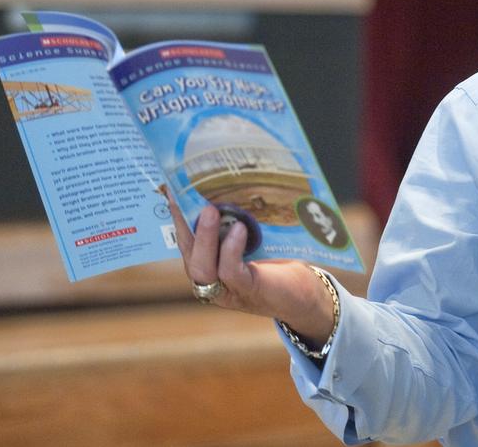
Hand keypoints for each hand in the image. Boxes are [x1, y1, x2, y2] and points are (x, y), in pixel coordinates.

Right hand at [165, 188, 336, 345]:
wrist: (306, 294)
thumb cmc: (280, 262)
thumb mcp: (256, 239)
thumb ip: (239, 222)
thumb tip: (230, 184)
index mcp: (210, 265)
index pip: (186, 240)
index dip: (176, 217)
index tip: (171, 190)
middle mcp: (212, 280)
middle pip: (188, 253)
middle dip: (182, 224)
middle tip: (181, 195)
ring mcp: (227, 289)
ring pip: (203, 267)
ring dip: (205, 237)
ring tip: (210, 210)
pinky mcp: (248, 291)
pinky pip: (231, 272)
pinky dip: (231, 250)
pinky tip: (239, 230)